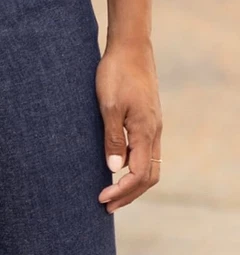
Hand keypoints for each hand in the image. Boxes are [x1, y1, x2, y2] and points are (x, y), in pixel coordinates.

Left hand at [96, 40, 162, 212]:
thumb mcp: (109, 108)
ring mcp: (153, 127)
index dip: (121, 191)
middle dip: (128, 195)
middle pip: (149, 176)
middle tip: (105, 207)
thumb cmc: (116, 74)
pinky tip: (116, 172)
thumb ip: (113, 139)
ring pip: (149, 166)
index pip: (139, 174)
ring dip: (132, 185)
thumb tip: (115, 170)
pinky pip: (146, 154)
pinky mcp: (147, 121)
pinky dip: (133, 170)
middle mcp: (154, 132)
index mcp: (146, 131)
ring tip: (111, 195)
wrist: (130, 47)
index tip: (101, 199)